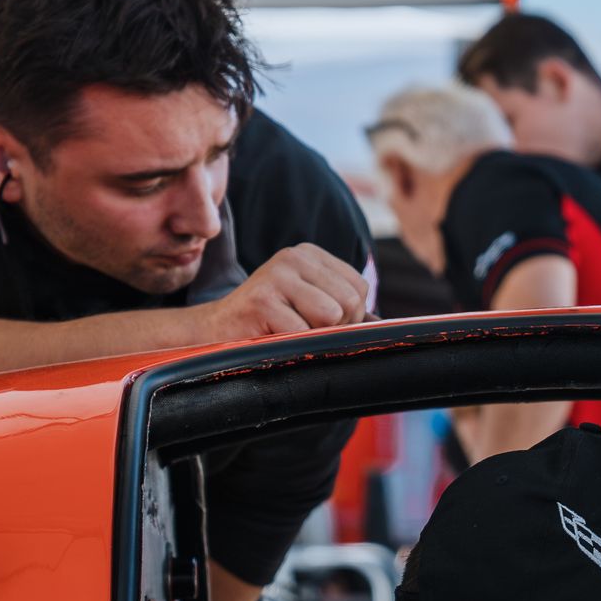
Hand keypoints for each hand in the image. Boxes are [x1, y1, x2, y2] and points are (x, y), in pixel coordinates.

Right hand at [205, 244, 371, 339]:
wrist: (216, 331)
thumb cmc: (269, 323)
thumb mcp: (308, 304)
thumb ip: (345, 308)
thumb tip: (384, 325)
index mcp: (309, 254)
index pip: (360, 287)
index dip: (350, 316)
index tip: (321, 323)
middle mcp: (294, 256)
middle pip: (351, 301)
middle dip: (336, 328)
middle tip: (304, 332)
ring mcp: (276, 275)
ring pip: (332, 316)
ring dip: (314, 337)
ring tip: (289, 332)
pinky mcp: (261, 300)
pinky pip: (302, 334)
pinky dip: (291, 346)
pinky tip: (271, 337)